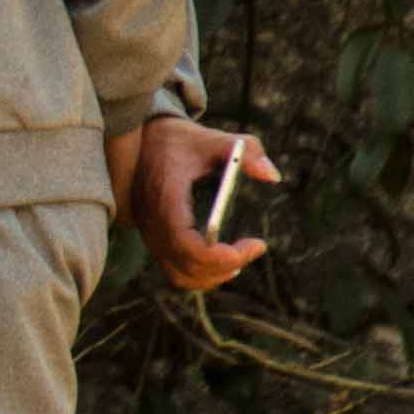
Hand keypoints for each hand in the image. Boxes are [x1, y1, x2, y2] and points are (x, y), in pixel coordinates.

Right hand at [112, 116, 276, 293]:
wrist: (140, 143)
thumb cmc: (178, 141)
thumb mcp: (212, 138)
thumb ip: (246, 151)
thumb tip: (272, 176)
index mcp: (165, 197)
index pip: (185, 242)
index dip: (219, 254)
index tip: (255, 243)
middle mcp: (153, 222)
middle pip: (188, 265)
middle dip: (227, 264)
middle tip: (256, 247)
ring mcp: (151, 235)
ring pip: (180, 275)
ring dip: (214, 275)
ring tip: (240, 258)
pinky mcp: (155, 241)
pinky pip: (175, 271)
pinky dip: (201, 275)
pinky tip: (224, 263)